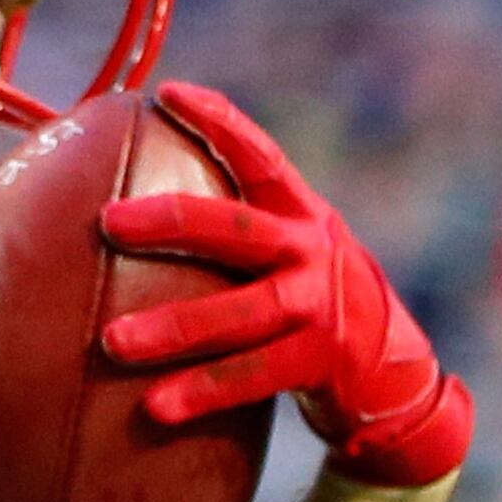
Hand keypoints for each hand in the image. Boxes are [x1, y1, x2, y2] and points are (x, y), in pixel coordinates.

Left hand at [96, 83, 472, 489]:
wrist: (393, 377)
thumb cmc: (311, 307)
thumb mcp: (287, 256)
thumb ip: (235, 234)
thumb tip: (128, 210)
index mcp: (301, 215)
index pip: (259, 157)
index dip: (218, 122)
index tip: (168, 94)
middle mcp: (313, 252)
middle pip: (237, 229)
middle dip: (172, 220)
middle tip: (108, 222)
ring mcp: (319, 307)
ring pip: (239, 314)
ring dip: (174, 328)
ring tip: (111, 342)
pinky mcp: (320, 363)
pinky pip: (251, 377)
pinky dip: (202, 392)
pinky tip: (154, 407)